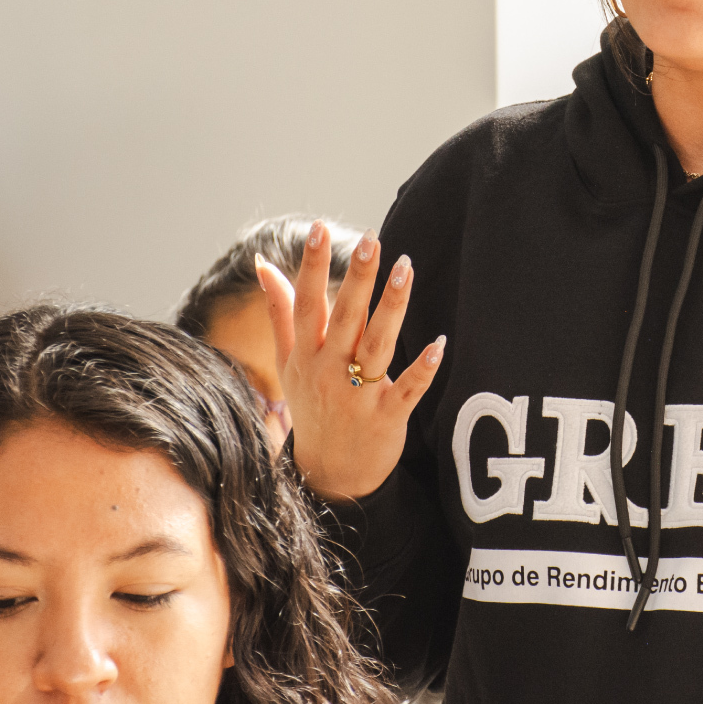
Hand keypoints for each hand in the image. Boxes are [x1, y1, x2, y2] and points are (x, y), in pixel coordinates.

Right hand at [253, 221, 443, 502]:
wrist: (329, 475)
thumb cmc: (311, 407)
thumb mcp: (288, 362)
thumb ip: (281, 311)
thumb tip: (264, 263)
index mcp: (306, 355)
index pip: (307, 304)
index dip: (312, 267)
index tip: (320, 228)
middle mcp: (328, 371)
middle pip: (345, 318)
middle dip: (358, 278)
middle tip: (373, 239)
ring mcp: (357, 395)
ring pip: (377, 345)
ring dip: (392, 308)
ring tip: (406, 269)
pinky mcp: (386, 417)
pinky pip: (406, 389)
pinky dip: (422, 369)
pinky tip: (438, 344)